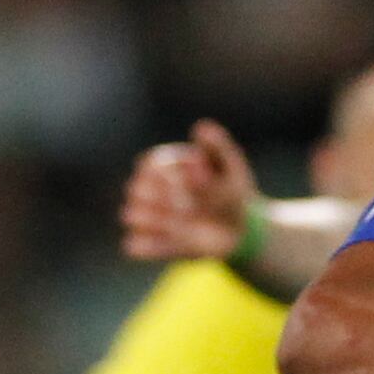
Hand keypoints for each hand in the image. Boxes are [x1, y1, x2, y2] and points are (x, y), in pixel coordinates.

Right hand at [121, 120, 257, 263]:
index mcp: (167, 165)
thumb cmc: (233, 189)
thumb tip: (201, 127)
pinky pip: (138, 247)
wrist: (240, 227)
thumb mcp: (230, 165)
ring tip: (177, 224)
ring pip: (133, 216)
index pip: (151, 165)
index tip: (191, 180)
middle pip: (137, 189)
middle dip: (156, 197)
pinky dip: (143, 247)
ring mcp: (154, 218)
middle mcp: (154, 190)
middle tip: (186, 206)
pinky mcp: (158, 244)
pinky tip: (152, 244)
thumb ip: (216, 147)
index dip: (165, 174)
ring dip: (150, 220)